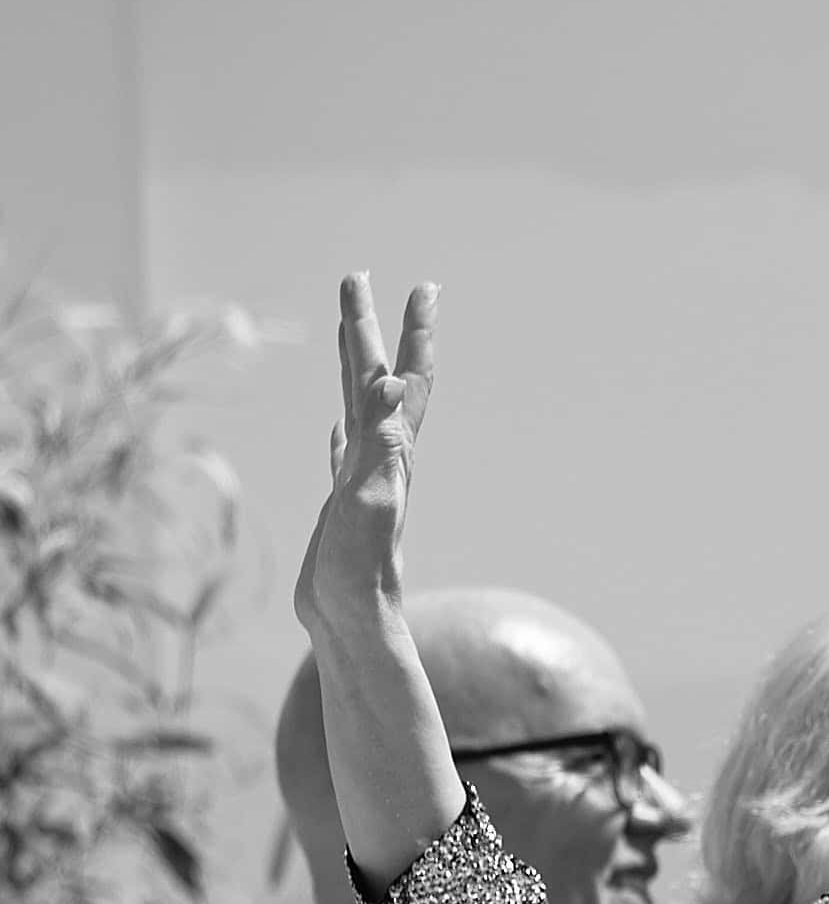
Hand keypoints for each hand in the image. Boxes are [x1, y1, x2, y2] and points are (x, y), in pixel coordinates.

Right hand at [293, 273, 435, 634]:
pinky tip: (335, 429)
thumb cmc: (361, 568)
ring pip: (358, 408)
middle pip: (381, 379)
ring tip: (347, 332)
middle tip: (363, 280)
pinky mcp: (345, 504)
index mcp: (392, 451)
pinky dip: (340, 433)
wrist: (353, 623)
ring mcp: (363, 478)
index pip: (402, 376)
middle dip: (374, 328)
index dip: (407, 330)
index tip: (419, 285)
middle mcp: (384, 458)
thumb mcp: (370, 496)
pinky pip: (342, 455)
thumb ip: (381, 440)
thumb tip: (395, 384)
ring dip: (354, 368)